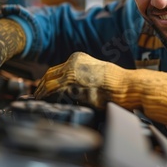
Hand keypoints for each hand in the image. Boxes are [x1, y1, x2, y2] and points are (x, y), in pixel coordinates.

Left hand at [35, 52, 166, 137]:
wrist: (130, 86)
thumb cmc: (119, 83)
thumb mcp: (97, 73)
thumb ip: (81, 77)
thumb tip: (69, 89)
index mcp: (78, 58)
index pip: (54, 71)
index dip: (45, 83)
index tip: (41, 92)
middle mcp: (72, 63)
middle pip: (47, 77)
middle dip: (41, 89)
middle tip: (36, 100)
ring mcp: (72, 73)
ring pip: (48, 86)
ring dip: (42, 97)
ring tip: (39, 107)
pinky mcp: (74, 85)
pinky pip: (55, 95)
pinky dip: (49, 102)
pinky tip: (48, 108)